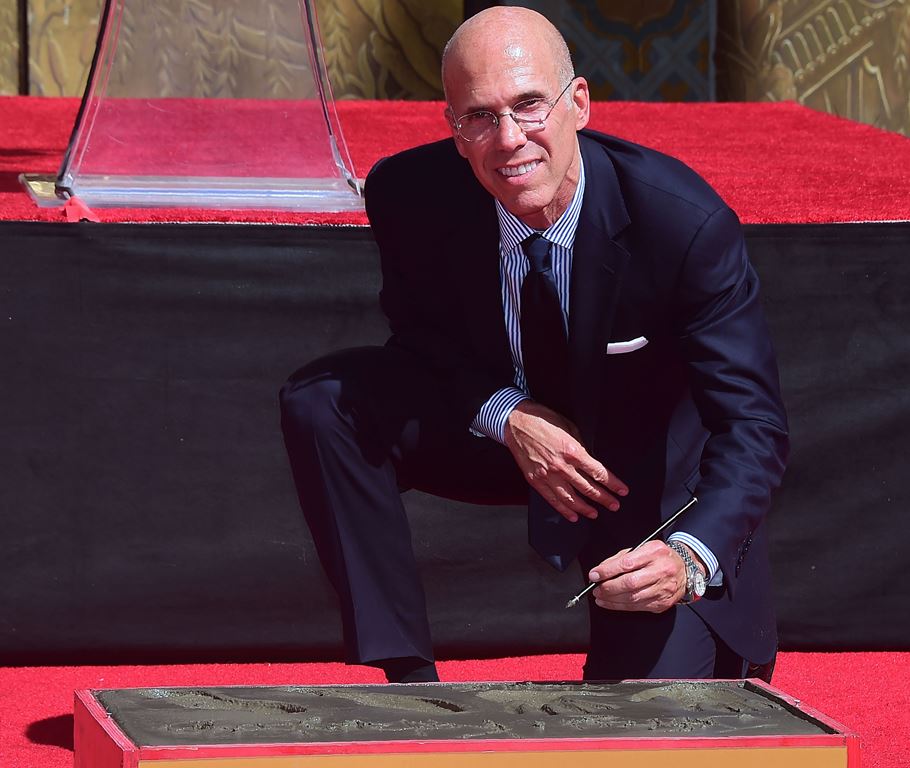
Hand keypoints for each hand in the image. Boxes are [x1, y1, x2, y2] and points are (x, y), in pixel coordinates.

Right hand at [503, 400, 626, 521]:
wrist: (517, 422)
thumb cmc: (543, 421)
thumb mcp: (570, 428)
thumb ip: (581, 447)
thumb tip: (591, 460)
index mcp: (573, 452)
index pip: (599, 473)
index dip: (613, 484)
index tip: (621, 491)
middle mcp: (562, 467)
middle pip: (588, 489)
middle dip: (604, 499)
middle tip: (614, 505)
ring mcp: (548, 476)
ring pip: (571, 499)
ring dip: (586, 509)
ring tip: (595, 513)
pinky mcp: (536, 481)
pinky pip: (552, 500)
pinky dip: (563, 510)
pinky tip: (572, 515)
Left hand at [587, 540, 689, 612]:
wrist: (685, 569)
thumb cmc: (660, 557)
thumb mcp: (642, 548)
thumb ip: (620, 558)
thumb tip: (600, 570)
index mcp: (654, 552)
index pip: (627, 563)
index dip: (608, 571)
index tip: (594, 574)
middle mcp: (661, 570)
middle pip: (630, 583)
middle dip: (609, 588)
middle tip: (596, 588)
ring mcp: (664, 589)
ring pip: (633, 598)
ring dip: (612, 600)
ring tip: (600, 597)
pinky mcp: (663, 603)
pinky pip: (638, 607)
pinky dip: (621, 606)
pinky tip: (611, 603)